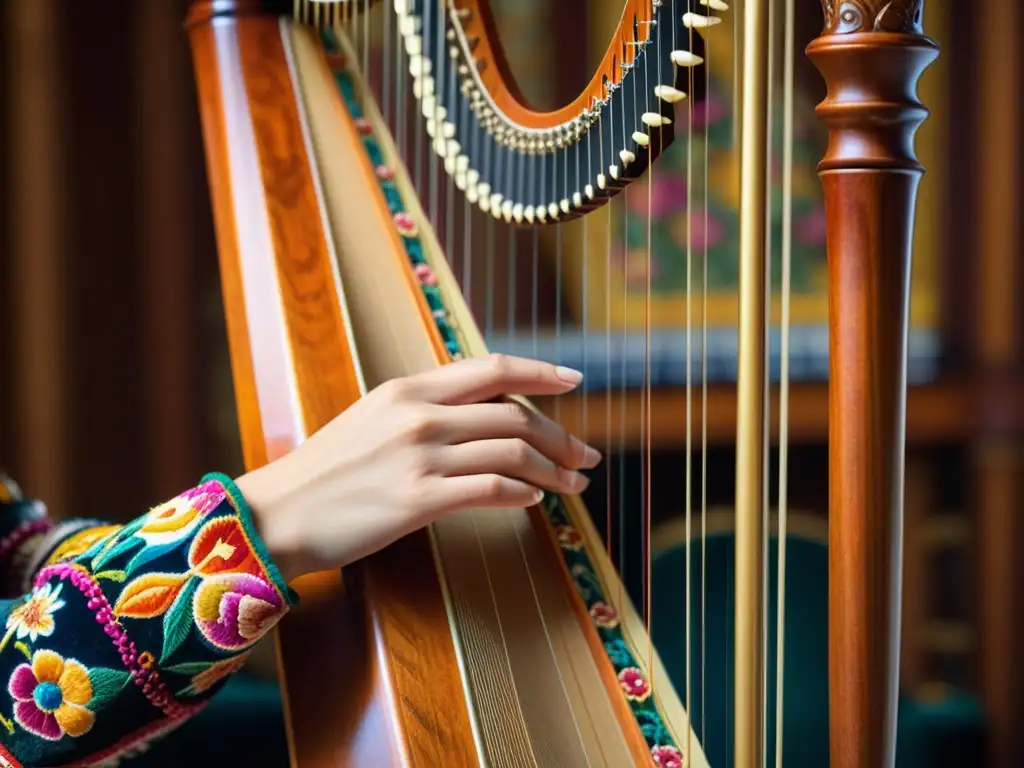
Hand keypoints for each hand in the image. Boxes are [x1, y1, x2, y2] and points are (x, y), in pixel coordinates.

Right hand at [236, 355, 600, 581]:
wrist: (277, 514)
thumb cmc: (326, 472)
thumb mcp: (373, 420)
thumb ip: (424, 410)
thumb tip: (480, 415)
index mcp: (409, 389)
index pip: (492, 367)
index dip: (541, 372)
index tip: (575, 380)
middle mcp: (419, 415)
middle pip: (514, 414)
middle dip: (560, 435)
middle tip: (586, 454)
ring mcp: (419, 457)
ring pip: (511, 453)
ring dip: (553, 470)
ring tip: (574, 484)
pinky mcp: (417, 500)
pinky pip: (490, 490)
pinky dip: (523, 493)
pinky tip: (535, 501)